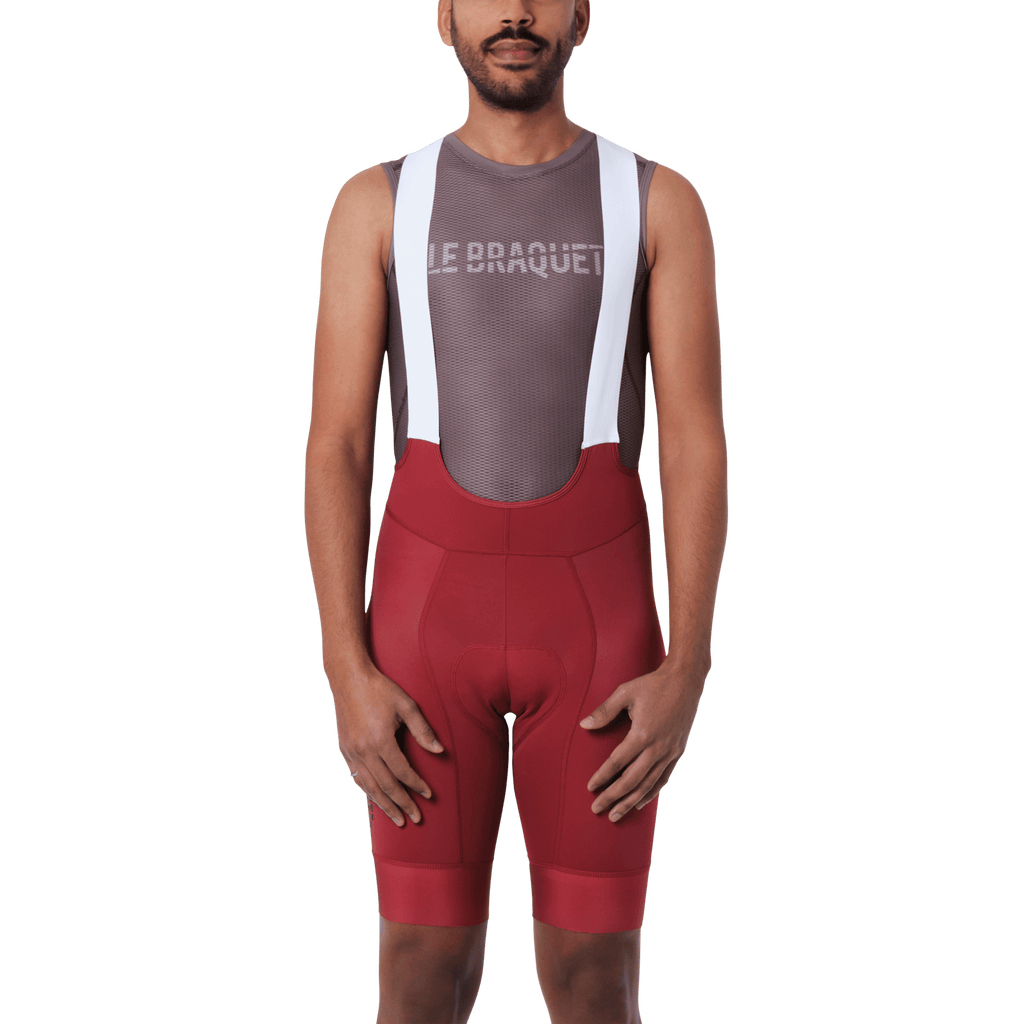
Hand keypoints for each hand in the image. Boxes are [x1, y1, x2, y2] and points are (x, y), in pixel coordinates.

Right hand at [328, 658, 445, 827]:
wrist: (348, 678)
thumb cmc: (381, 689)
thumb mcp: (407, 705)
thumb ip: (422, 730)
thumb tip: (440, 751)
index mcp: (380, 741)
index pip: (403, 772)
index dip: (417, 785)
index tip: (429, 795)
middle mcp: (364, 750)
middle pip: (386, 786)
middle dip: (402, 804)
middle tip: (416, 818)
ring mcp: (351, 752)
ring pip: (369, 787)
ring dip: (384, 805)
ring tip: (397, 819)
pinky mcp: (343, 749)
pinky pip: (356, 777)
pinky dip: (368, 791)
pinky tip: (376, 799)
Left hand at [579, 662, 706, 821]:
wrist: (686, 680)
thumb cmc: (653, 684)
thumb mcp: (625, 692)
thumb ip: (604, 711)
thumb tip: (584, 725)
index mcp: (642, 734)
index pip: (617, 762)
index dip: (603, 777)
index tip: (591, 787)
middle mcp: (658, 748)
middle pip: (632, 780)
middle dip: (613, 797)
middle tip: (597, 808)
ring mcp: (670, 752)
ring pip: (648, 785)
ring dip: (631, 801)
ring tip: (616, 814)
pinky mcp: (679, 752)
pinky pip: (664, 779)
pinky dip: (651, 793)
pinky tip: (640, 802)